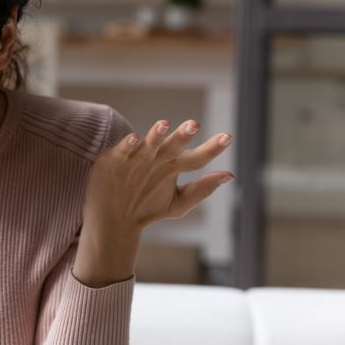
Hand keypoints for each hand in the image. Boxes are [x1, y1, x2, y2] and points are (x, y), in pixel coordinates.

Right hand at [74, 119, 233, 286]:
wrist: (114, 219)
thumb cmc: (146, 208)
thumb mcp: (177, 204)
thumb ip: (201, 190)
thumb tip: (230, 175)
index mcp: (173, 166)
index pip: (197, 157)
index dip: (211, 148)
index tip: (228, 137)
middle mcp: (157, 158)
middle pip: (174, 146)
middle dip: (183, 135)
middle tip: (195, 124)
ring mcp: (136, 158)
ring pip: (149, 144)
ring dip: (156, 134)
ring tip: (164, 124)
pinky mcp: (115, 160)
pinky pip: (123, 150)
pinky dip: (128, 144)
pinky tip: (135, 138)